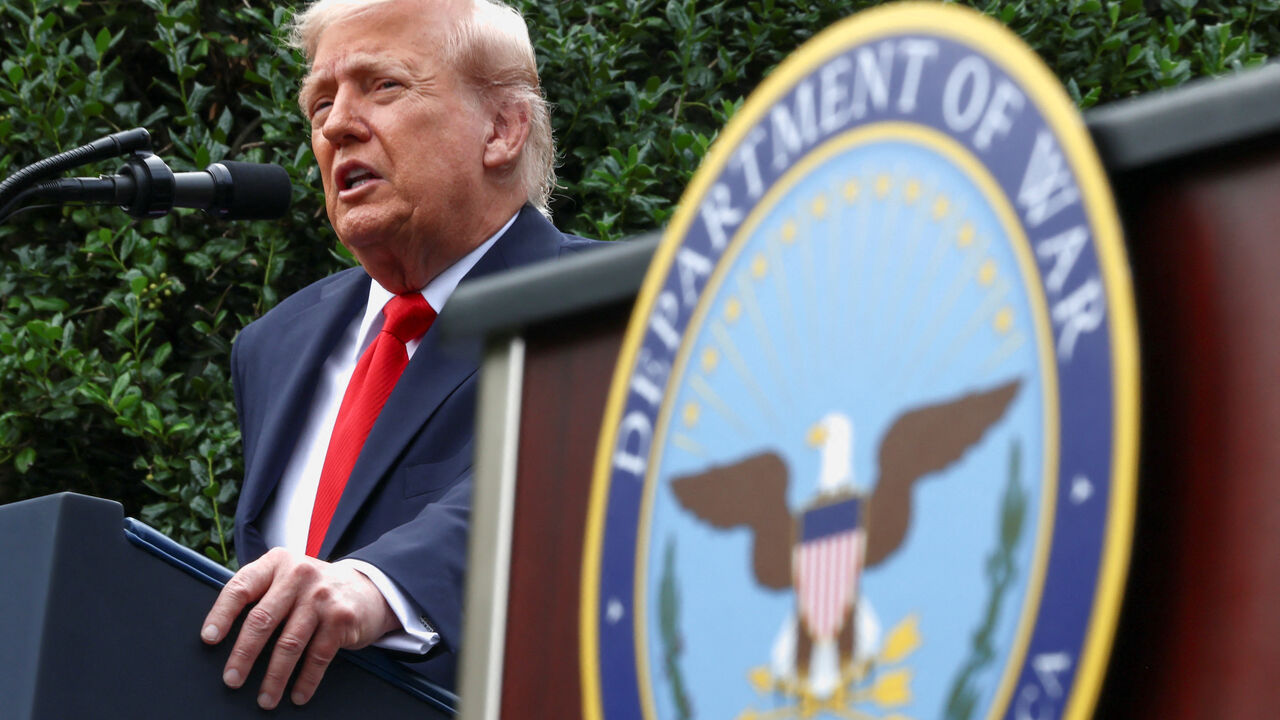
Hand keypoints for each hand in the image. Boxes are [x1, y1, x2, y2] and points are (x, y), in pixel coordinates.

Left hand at [200, 547, 398, 708]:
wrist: (368, 589)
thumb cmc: (314, 590)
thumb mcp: (287, 578)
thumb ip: (261, 593)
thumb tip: (221, 634)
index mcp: (277, 562)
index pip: (241, 587)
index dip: (221, 614)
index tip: (208, 639)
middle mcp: (299, 574)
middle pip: (262, 619)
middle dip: (243, 655)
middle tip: (232, 679)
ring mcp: (322, 596)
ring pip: (289, 643)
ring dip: (274, 677)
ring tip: (265, 698)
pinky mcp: (341, 618)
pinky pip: (317, 656)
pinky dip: (306, 680)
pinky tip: (297, 694)